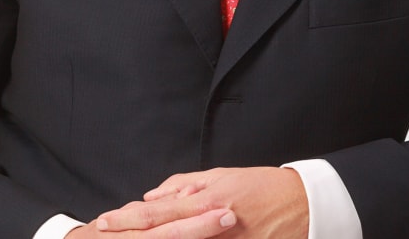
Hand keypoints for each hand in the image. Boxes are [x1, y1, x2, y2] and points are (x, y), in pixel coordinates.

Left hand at [95, 166, 308, 238]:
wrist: (303, 205)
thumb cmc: (262, 186)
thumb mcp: (222, 176)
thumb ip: (185, 184)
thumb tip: (153, 194)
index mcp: (206, 200)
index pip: (157, 211)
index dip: (128, 218)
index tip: (105, 220)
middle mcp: (210, 225)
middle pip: (161, 235)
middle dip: (131, 235)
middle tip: (104, 233)